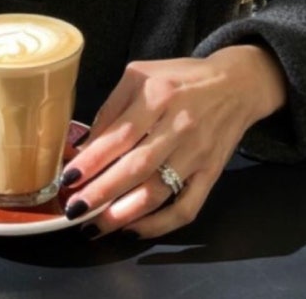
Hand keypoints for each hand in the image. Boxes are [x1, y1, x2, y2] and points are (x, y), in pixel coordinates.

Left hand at [62, 44, 286, 238]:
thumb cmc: (181, 78)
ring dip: (123, 214)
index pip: (121, 134)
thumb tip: (84, 146)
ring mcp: (197, 153)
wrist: (236, 84)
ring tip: (95, 224)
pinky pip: (186, 209)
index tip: (69, 177)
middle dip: (101, 192)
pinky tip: (133, 229)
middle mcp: (179, 125)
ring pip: (157, 192)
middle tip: (75, 209)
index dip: (93, 159)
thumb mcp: (141, 75)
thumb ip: (113, 108)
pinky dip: (159, 225)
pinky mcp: (211, 175)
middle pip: (136, 167)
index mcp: (159, 94)